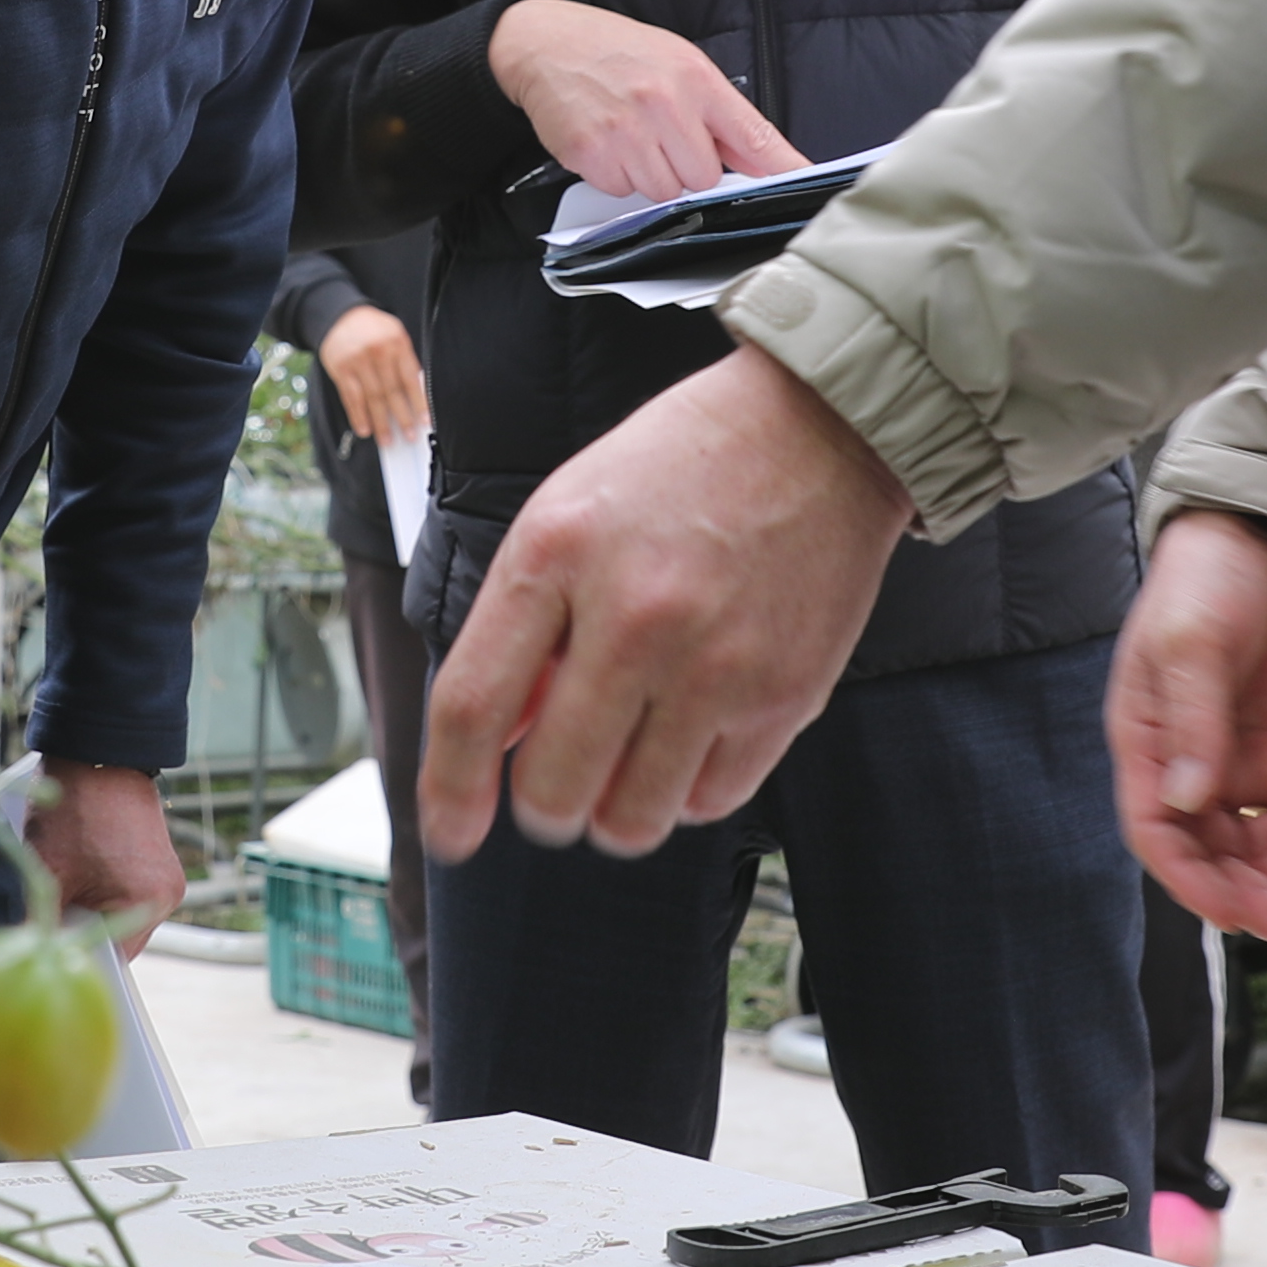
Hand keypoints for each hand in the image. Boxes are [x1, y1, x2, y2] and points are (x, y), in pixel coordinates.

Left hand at [26, 759, 185, 958]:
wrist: (98, 751)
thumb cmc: (74, 806)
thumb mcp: (47, 870)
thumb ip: (41, 921)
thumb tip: (28, 956)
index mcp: (147, 902)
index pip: (111, 960)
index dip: (76, 952)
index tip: (50, 943)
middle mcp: (168, 895)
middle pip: (118, 938)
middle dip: (84, 928)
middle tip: (53, 907)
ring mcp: (167, 878)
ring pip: (121, 916)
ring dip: (92, 908)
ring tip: (68, 879)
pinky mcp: (159, 862)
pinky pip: (128, 894)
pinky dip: (103, 889)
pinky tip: (81, 867)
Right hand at [320, 304, 430, 445]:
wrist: (340, 315)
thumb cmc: (373, 329)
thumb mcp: (395, 335)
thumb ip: (404, 361)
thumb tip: (416, 395)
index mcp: (397, 343)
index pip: (410, 379)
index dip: (418, 402)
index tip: (424, 421)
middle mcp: (378, 352)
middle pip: (392, 391)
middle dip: (401, 417)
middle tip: (409, 436)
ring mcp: (358, 361)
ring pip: (372, 398)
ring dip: (380, 422)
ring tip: (387, 440)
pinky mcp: (340, 369)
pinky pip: (351, 397)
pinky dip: (358, 415)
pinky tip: (364, 429)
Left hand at [423, 348, 906, 861]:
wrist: (817, 434)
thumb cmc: (679, 470)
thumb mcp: (568, 514)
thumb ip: (522, 625)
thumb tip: (500, 739)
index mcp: (557, 554)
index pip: (473, 706)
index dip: (449, 789)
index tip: (449, 832)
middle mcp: (634, 616)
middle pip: (553, 787)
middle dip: (544, 803)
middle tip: (560, 777)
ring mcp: (715, 664)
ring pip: (632, 819)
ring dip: (615, 809)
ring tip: (629, 756)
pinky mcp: (783, 697)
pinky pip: (710, 803)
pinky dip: (687, 790)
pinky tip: (691, 734)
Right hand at [488, 0, 805, 202]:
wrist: (546, 43)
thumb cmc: (617, 52)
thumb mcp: (678, 63)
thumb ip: (721, 113)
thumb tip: (765, 160)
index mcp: (694, 78)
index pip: (751, 135)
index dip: (780, 167)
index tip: (803, 184)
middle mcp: (663, 103)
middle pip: (703, 178)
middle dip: (686, 166)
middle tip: (662, 134)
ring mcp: (625, 131)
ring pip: (664, 192)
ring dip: (651, 174)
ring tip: (632, 135)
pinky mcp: (591, 154)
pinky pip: (623, 193)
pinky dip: (617, 176)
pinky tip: (608, 143)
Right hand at [1107, 513, 1266, 949]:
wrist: (1261, 538)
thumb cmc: (1202, 579)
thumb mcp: (1189, 643)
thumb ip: (1193, 721)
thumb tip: (1193, 799)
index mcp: (1147, 749)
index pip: (1161, 837)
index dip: (1197, 886)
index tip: (1240, 916)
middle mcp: (1192, 772)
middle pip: (1224, 860)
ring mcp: (1241, 770)